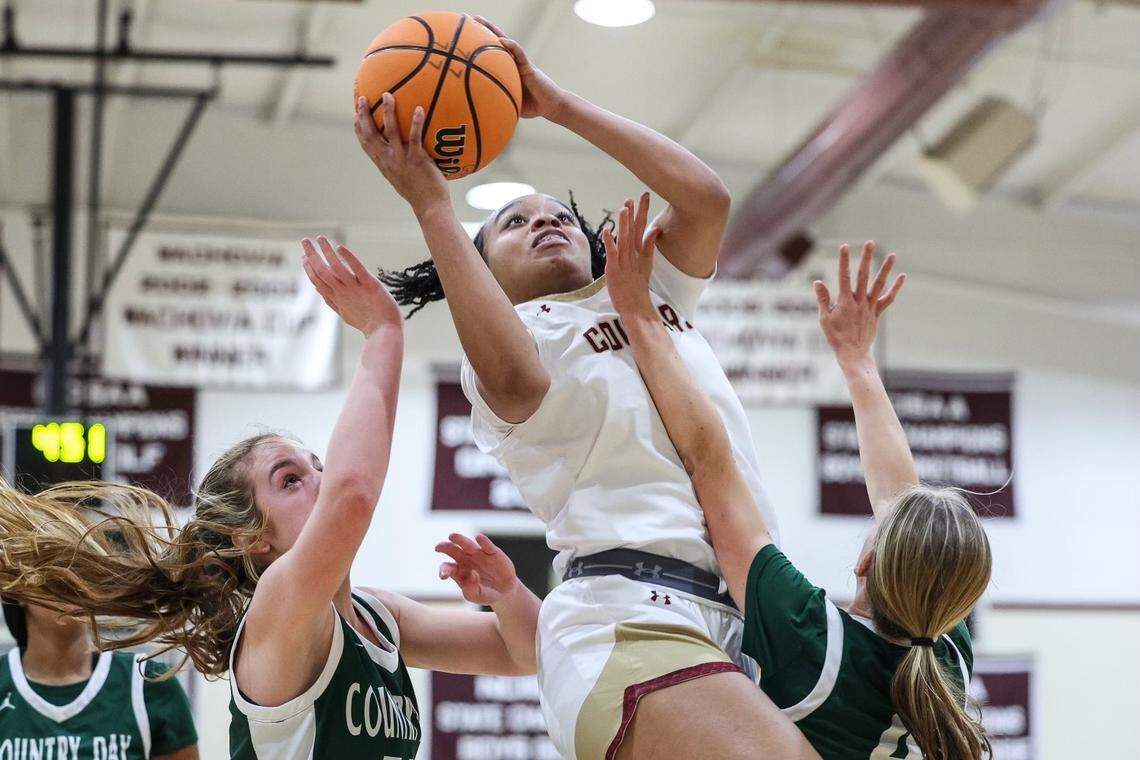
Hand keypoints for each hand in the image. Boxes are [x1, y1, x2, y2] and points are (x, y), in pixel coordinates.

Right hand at [302, 236, 400, 334]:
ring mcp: (356, 289)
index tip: (303, 255)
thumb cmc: (367, 323)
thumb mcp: (344, 312)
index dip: (308, 268)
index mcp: (337, 299)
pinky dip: (349, 258)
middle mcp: (343, 293)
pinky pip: (358, 270)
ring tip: (320, 238)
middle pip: (322, 272)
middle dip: (312, 255)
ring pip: (336, 268)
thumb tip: (316, 288)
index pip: (318, 281)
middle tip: (304, 240)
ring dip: (327, 252)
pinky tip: (340, 248)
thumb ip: (330, 299)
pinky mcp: (370, 285)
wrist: (385, 332)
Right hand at [354, 94, 448, 213]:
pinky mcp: (416, 159)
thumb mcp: (403, 177)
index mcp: (383, 164)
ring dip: (388, 112)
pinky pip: (415, 137)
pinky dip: (416, 122)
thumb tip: (403, 151)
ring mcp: (401, 159)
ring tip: (388, 95)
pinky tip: (419, 108)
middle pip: (371, 134)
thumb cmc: (419, 192)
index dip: (359, 128)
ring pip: (390, 131)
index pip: (366, 144)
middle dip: (365, 115)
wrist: (429, 207)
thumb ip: (399, 163)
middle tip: (364, 98)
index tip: (355, 114)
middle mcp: (388, 160)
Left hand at [436, 533, 524, 606]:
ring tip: (452, 536)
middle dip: (445, 547)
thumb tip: (472, 574)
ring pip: (467, 544)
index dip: (443, 570)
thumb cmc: (485, 594)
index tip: (444, 575)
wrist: (505, 591)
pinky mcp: (492, 552)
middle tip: (438, 547)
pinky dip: (483, 541)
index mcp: (458, 571)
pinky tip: (479, 537)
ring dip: (459, 540)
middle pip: (452, 550)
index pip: (446, 567)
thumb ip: (470, 589)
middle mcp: (465, 560)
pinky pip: (486, 545)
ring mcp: (478, 554)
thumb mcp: (476, 596)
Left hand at [474, 16, 567, 119]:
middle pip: (496, 42)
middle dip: (483, 30)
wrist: (550, 106)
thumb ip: (496, 101)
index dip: (479, 44)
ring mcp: (520, 63)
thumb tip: (477, 109)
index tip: (465, 36)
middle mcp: (512, 63)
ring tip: (480, 21)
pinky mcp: (529, 67)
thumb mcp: (509, 103)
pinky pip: (520, 54)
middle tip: (469, 19)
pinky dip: (512, 47)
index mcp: (506, 70)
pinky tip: (502, 40)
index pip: (491, 53)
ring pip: (506, 43)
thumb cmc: (532, 106)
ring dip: (493, 31)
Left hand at [604, 192, 660, 316]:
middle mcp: (634, 256)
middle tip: (639, 196)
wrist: (635, 307)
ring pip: (625, 240)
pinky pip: (612, 254)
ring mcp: (624, 263)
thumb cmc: (637, 287)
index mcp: (641, 253)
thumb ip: (649, 246)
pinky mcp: (614, 271)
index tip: (644, 195)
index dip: (643, 212)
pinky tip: (607, 231)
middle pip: (636, 231)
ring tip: (625, 208)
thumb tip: (655, 229)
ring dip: (625, 224)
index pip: (642, 228)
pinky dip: (610, 243)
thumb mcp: (646, 264)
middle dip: (637, 213)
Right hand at [813, 242, 904, 367]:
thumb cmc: (836, 337)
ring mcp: (870, 307)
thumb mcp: (824, 319)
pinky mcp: (876, 313)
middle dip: (866, 258)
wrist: (853, 354)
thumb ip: (823, 299)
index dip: (844, 260)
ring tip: (893, 255)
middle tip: (870, 243)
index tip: (845, 246)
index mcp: (845, 302)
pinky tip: (901, 277)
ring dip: (886, 269)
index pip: (843, 276)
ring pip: (879, 285)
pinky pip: (888, 299)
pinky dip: (895, 288)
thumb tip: (817, 282)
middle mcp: (859, 302)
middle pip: (863, 276)